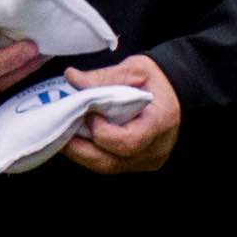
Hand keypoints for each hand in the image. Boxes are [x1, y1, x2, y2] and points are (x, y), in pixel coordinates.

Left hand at [60, 53, 183, 174]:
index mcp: (160, 123)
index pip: (126, 141)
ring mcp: (148, 160)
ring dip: (80, 152)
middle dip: (79, 148)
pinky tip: (77, 139)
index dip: (100, 132)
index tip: (87, 113)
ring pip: (106, 166)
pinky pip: (109, 164)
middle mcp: (156, 148)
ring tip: (63, 133)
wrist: (177, 93)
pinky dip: (89, 153)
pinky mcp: (139, 163)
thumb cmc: (156, 80)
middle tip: (60, 128)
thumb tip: (72, 76)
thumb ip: (104, 76)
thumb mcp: (134, 70)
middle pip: (110, 162)